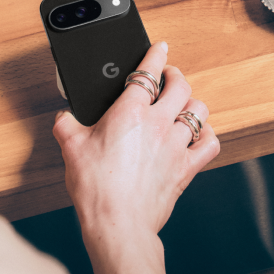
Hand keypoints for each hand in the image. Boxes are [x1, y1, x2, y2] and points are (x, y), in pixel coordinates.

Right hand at [53, 41, 219, 248]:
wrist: (118, 226)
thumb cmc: (96, 190)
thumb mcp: (71, 150)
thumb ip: (67, 125)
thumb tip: (64, 117)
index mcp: (129, 112)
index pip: (148, 72)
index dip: (156, 55)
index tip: (159, 48)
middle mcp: (158, 124)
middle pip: (180, 85)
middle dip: (175, 75)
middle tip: (169, 75)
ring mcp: (176, 146)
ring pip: (198, 111)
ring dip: (192, 103)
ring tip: (183, 103)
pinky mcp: (186, 169)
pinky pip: (209, 144)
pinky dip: (207, 135)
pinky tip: (199, 135)